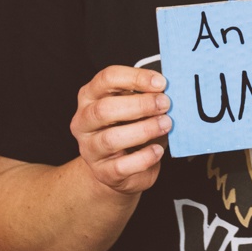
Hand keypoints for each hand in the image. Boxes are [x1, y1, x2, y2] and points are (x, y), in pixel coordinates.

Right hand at [70, 64, 171, 196]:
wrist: (119, 168)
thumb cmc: (128, 128)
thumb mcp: (133, 105)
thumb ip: (144, 94)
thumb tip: (167, 88)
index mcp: (90, 96)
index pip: (106, 78)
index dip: (135, 78)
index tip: (161, 83)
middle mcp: (83, 121)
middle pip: (104, 109)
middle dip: (140, 105)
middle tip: (166, 104)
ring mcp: (89, 148)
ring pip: (111, 139)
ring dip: (144, 130)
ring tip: (166, 124)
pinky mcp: (102, 172)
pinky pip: (122, 166)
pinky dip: (144, 157)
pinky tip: (158, 150)